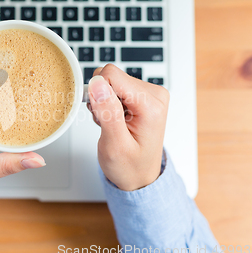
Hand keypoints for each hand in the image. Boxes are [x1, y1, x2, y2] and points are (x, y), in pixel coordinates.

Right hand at [87, 64, 169, 190]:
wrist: (140, 176)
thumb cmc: (130, 166)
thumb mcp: (115, 145)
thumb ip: (107, 112)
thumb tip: (98, 83)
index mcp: (151, 105)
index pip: (112, 75)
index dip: (97, 93)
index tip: (99, 114)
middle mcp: (154, 94)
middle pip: (111, 76)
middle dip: (100, 98)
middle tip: (106, 122)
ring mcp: (149, 93)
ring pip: (110, 80)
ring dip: (103, 102)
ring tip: (111, 123)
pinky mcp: (142, 94)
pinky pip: (115, 86)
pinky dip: (108, 103)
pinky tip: (114, 119)